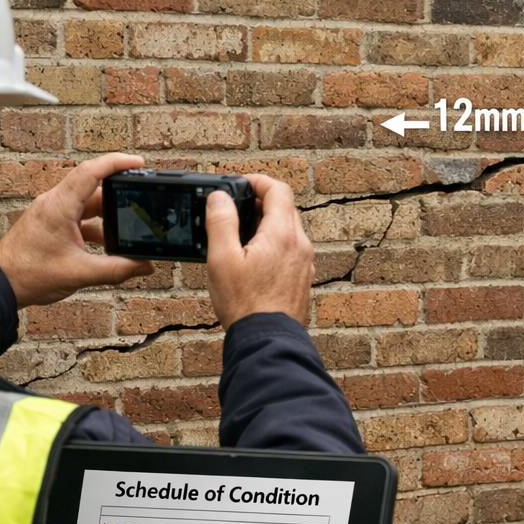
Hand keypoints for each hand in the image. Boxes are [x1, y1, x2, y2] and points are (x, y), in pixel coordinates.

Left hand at [0, 152, 154, 306]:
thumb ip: (117, 270)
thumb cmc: (29, 275)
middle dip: (119, 194)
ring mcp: (52, 212)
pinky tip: (107, 245)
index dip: (117, 163)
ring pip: (87, 204)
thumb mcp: (80, 273)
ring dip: (107, 216)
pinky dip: (96, 227)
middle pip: (93, 187)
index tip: (138, 163)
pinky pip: (79, 217)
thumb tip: (144, 266)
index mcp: (59, 206)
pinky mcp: (51, 223)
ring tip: (127, 231)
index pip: (91, 172)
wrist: (1, 285)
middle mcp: (54, 203)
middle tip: (140, 203)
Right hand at [205, 174, 313, 327]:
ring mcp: (304, 264)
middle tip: (237, 211)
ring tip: (241, 238)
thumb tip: (219, 198)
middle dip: (261, 203)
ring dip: (267, 225)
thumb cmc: (245, 305)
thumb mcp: (222, 259)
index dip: (258, 181)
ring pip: (289, 231)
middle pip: (285, 208)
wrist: (267, 342)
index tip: (241, 184)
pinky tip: (254, 262)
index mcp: (282, 234)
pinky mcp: (302, 280)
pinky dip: (274, 246)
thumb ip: (221, 222)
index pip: (278, 189)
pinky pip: (291, 251)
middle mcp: (300, 246)